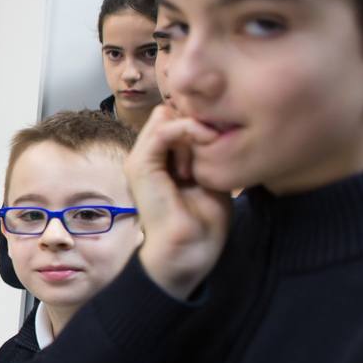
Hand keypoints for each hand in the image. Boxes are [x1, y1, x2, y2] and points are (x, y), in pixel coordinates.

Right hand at [127, 104, 232, 299]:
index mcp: (160, 160)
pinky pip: (163, 130)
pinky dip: (187, 129)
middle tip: (215, 143)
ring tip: (209, 150)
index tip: (222, 134)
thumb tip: (213, 125)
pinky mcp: (141, 165)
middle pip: (169, 113)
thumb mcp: (211, 175)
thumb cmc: (203, 221)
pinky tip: (205, 141)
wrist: (189, 249)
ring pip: (165, 117)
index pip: (174, 118)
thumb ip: (207, 151)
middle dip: (194, 120)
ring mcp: (140, 160)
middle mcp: (146, 157)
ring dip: (192, 127)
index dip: (198, 118)